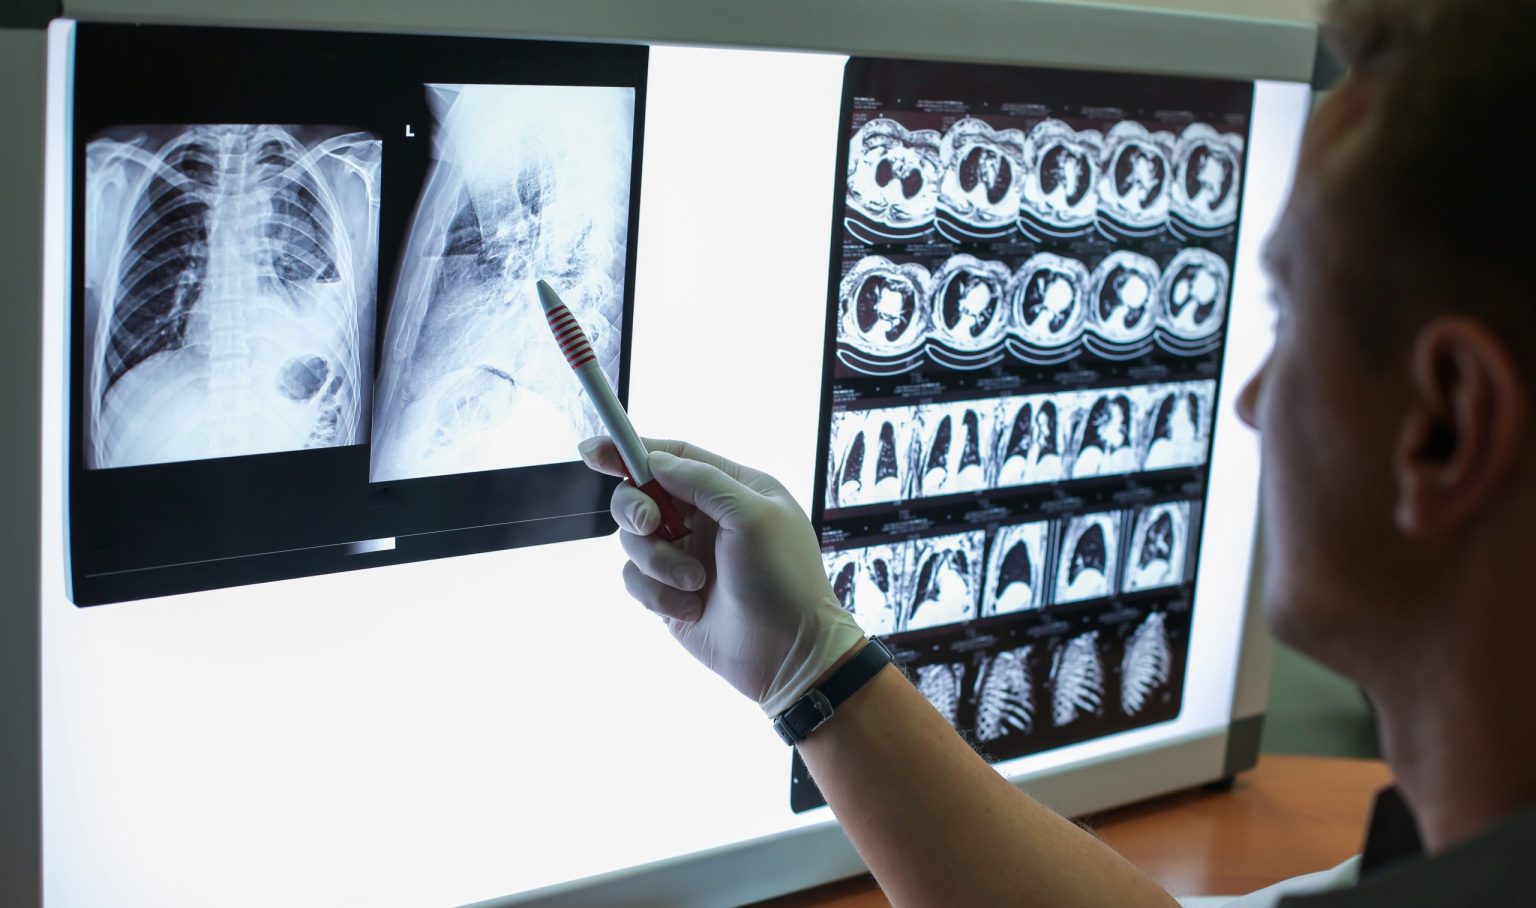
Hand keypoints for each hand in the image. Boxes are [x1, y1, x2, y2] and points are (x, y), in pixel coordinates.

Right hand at [578, 437, 865, 716]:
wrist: (788, 654)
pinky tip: (691, 609)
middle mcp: (705, 519)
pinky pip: (634, 579)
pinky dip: (657, 594)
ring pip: (633, 541)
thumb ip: (702, 481)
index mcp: (731, 489)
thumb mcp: (752, 516)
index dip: (631, 450)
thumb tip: (655, 460)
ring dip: (658, 563)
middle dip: (637, 509)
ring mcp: (685, 556)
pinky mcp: (669, 593)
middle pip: (641, 494)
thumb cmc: (784, 579)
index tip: (593, 451)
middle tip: (651, 524)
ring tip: (696, 584)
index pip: (673, 456)